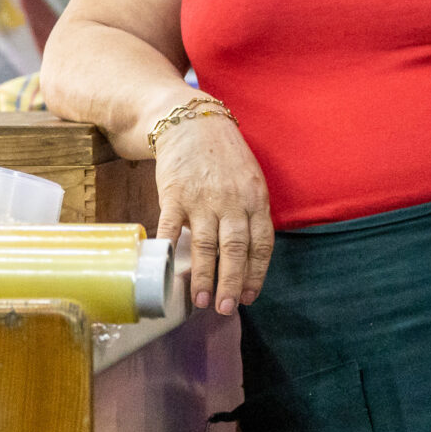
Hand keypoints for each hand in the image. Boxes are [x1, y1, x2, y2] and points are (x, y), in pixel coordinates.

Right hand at [150, 101, 274, 314]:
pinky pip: (172, 228)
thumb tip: (247, 255)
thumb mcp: (250, 180)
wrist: (191, 123)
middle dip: (231, 282)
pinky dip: (171, 251)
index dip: (255, 273)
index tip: (248, 296)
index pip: (261, 243)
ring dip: (203, 276)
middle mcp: (231, 201)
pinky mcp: (174, 195)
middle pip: (235, 249)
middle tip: (225, 308)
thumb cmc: (224, 156)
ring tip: (200, 301)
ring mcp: (202, 199)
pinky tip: (169, 272)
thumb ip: (250, 213)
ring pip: (205, 245)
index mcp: (255, 199)